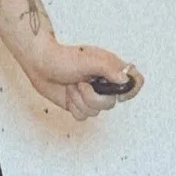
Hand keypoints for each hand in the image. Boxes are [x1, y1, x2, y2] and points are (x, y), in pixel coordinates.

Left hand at [27, 38, 143, 120]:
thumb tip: (124, 80)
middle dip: (92, 97)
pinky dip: (74, 107)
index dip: (131, 90)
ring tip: (72, 85)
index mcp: (112, 70)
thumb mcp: (89, 60)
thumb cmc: (64, 58)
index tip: (118, 91)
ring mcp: (92, 95)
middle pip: (111, 103)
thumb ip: (110, 69)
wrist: (41, 66)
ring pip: (96, 112)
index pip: (134, 82)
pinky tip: (68, 94)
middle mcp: (104, 83)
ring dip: (79, 100)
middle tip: (81, 83)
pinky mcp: (80, 105)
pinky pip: (83, 117)